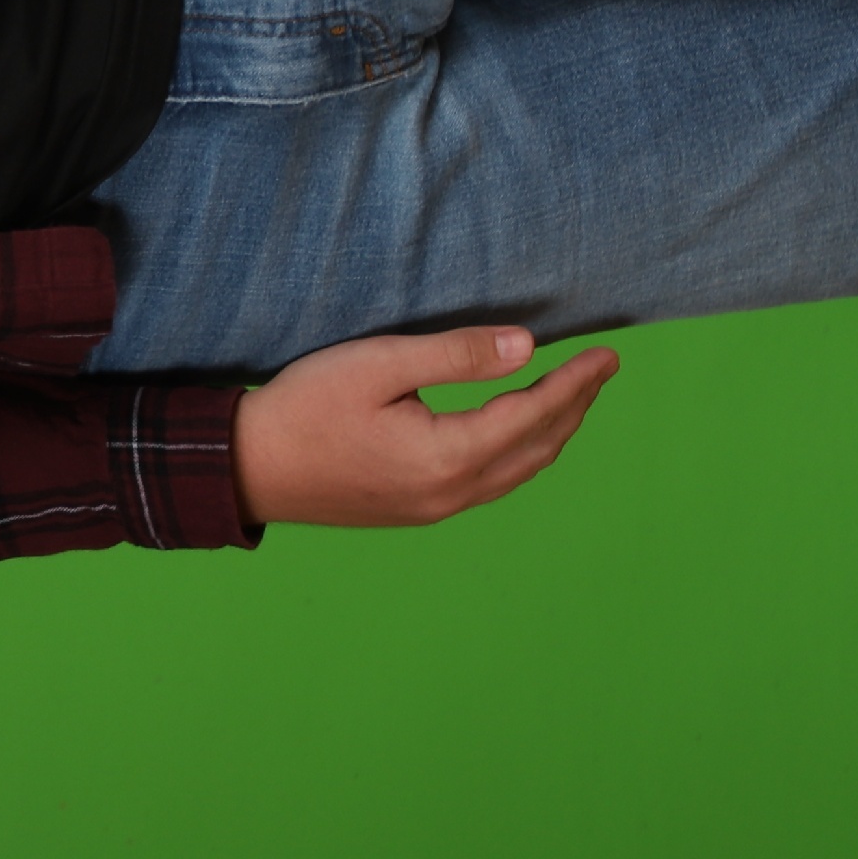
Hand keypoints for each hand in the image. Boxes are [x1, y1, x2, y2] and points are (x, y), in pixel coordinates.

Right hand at [229, 327, 619, 527]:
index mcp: (448, 455)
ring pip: (518, 472)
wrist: (249, 468)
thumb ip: (457, 355)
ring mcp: (434, 507)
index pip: (534, 414)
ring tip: (572, 398)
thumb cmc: (305, 408)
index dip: (575, 383)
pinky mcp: (416, 509)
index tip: (608, 354)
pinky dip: (521, 453)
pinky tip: (518, 435)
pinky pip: (492, 483)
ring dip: (552, 433)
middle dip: (575, 406)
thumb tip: (527, 348)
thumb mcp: (379, 365)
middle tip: (602, 370)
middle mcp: (452, 492)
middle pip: (537, 448)